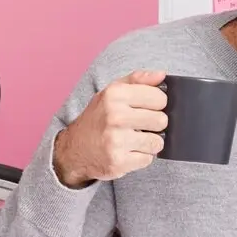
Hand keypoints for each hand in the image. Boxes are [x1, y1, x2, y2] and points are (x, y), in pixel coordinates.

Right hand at [53, 70, 167, 187]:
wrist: (74, 149)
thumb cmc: (98, 118)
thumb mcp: (112, 92)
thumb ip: (137, 80)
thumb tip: (161, 75)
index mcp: (115, 95)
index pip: (159, 98)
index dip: (158, 104)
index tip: (149, 108)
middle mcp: (115, 116)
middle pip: (161, 120)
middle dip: (155, 124)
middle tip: (141, 125)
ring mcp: (116, 141)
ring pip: (157, 142)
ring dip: (150, 142)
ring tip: (135, 139)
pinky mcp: (119, 162)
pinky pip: (148, 159)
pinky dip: (141, 157)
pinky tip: (129, 151)